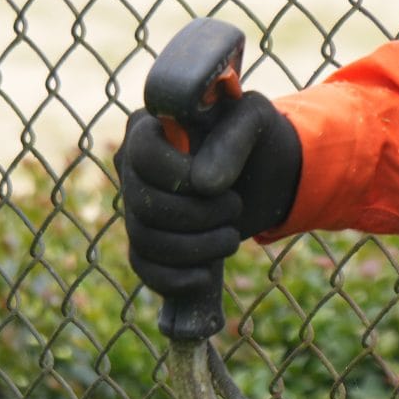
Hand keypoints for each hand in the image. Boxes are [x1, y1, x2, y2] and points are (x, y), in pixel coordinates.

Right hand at [118, 88, 301, 306]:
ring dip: (195, 248)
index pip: (142, 155)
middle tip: (235, 207)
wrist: (267, 176)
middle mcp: (131, 166)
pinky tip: (205, 274)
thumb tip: (203, 183)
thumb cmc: (257, 138)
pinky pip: (143, 267)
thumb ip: (233, 138)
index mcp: (148, 126)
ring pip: (144, 240)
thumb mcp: (257, 120)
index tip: (223, 183)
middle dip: (197, 216)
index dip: (180, 176)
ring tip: (230, 238)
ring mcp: (135, 205)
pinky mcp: (147, 239)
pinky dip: (174, 278)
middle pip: (143, 204)